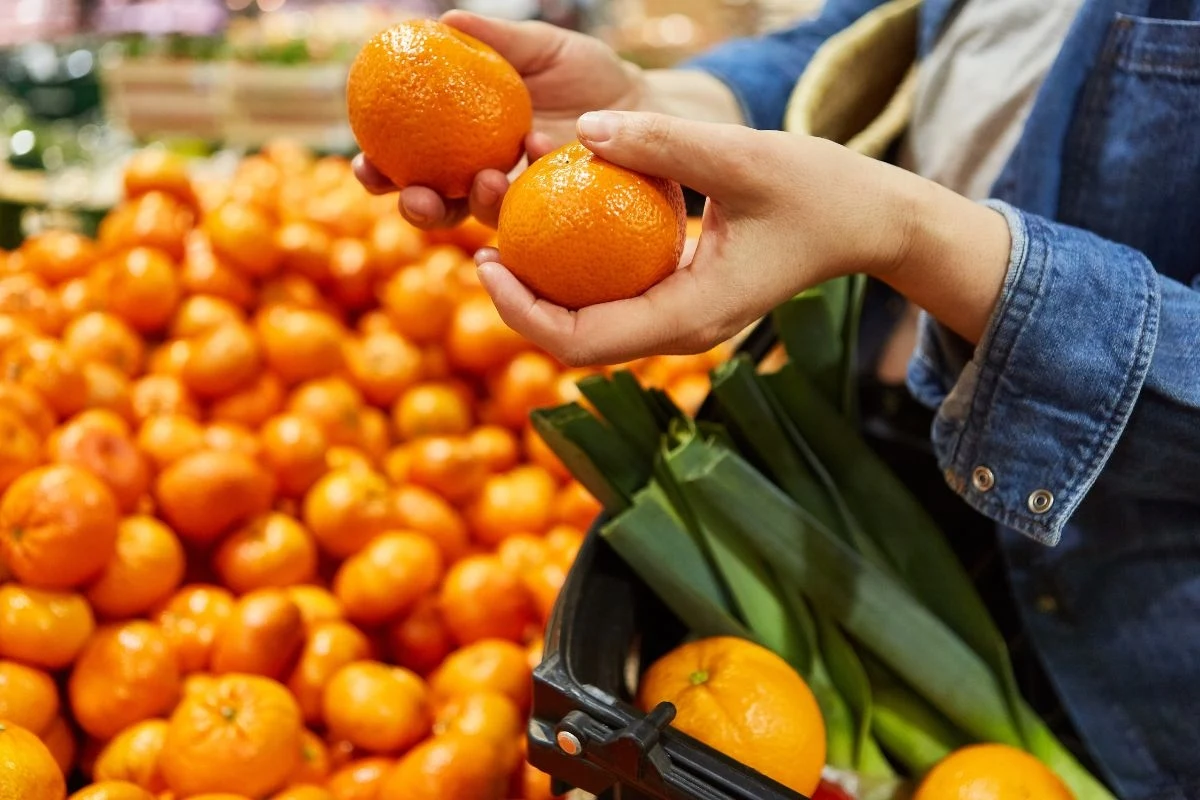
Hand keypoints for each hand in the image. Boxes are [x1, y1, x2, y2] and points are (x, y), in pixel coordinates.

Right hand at [354, 10, 644, 228]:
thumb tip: (446, 21)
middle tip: (412, 196)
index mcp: (465, 142)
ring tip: (486, 180)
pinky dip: (531, 187)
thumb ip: (497, 41)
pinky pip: (537, 212)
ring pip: (483, 219)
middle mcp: (485, 178)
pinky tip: (536, 154)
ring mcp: (523, 201)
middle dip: (415, 209)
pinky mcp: (560, 213)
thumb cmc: (589, 76)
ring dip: (474, 207)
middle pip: (436, 204)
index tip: (364, 164)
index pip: (410, 160)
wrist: (644, 107)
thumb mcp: (543, 49)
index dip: (380, 169)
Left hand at [476, 111, 1011, 366]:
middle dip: (518, 303)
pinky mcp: (680, 299)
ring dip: (541, 289)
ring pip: (588, 326)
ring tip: (501, 234)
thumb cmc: (820, 192)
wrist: (866, 221)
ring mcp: (679, 320)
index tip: (486, 259)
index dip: (521, 311)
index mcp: (690, 317)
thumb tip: (586, 131)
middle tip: (478, 244)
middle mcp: (678, 331)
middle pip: (573, 342)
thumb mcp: (745, 158)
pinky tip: (553, 224)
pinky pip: (610, 298)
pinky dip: (574, 272)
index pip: (581, 341)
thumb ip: (665, 146)